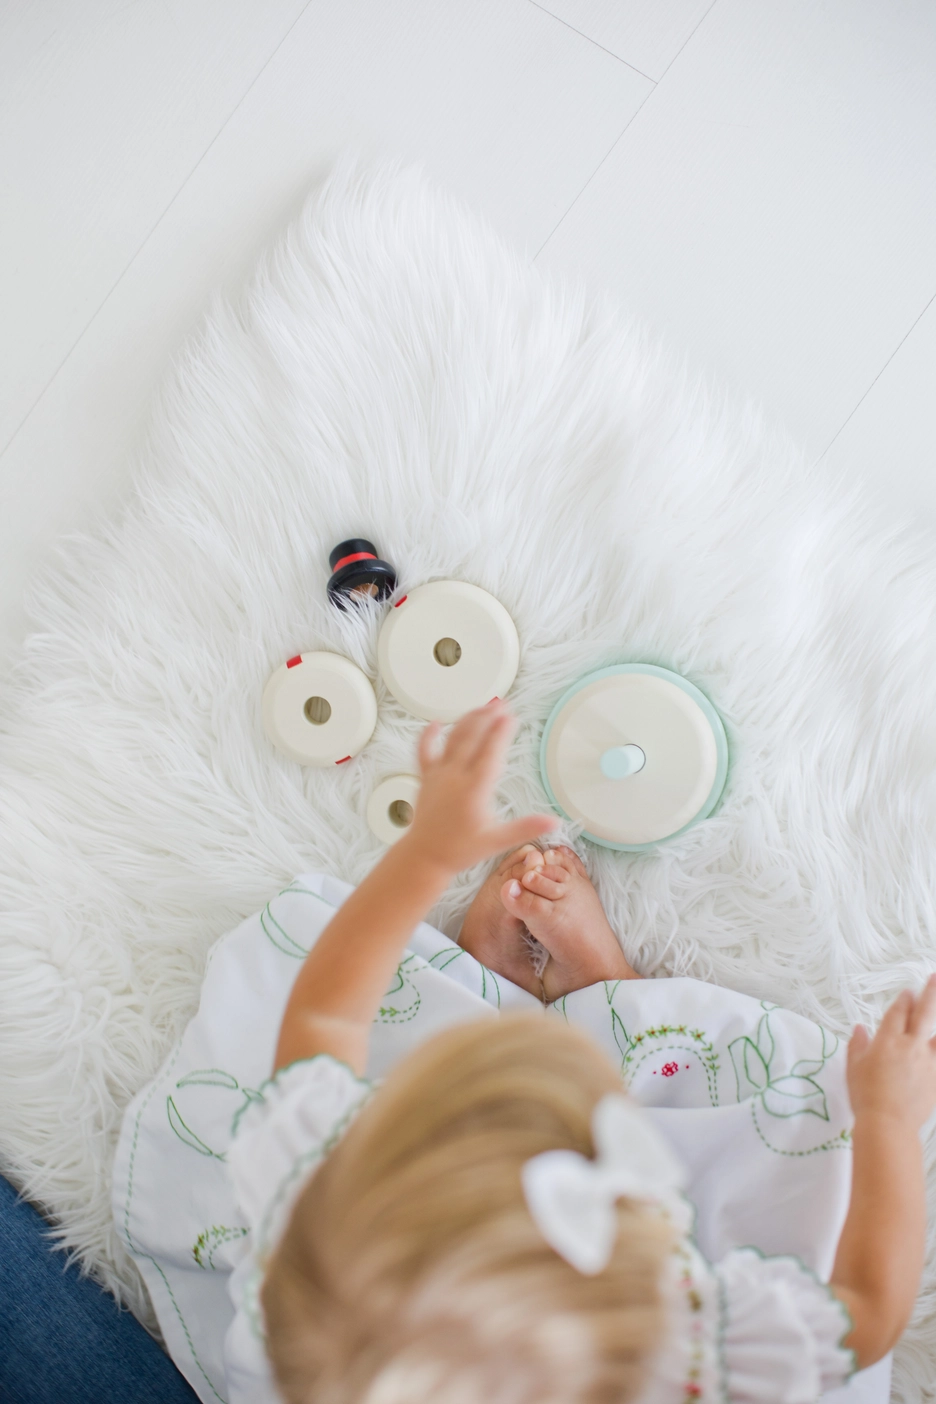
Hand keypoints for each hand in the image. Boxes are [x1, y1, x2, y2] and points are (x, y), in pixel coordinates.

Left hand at [405, 700, 557, 874]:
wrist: (425, 857)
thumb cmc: (460, 850)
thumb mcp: (497, 841)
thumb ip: (525, 828)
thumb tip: (555, 822)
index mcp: (474, 790)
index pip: (490, 753)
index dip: (501, 732)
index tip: (511, 716)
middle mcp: (454, 777)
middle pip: (471, 738)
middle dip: (488, 718)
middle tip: (503, 704)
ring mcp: (438, 775)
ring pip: (452, 739)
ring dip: (468, 721)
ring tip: (483, 708)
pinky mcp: (426, 778)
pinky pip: (424, 751)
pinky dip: (428, 735)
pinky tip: (436, 723)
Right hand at [846, 975, 935, 1130]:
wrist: (888, 1124)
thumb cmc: (865, 1095)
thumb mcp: (853, 1067)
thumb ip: (857, 1045)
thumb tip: (859, 1028)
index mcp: (888, 1040)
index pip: (898, 1012)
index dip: (903, 1000)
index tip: (908, 992)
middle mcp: (911, 1046)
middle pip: (924, 1014)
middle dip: (929, 993)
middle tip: (934, 978)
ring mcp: (928, 1062)